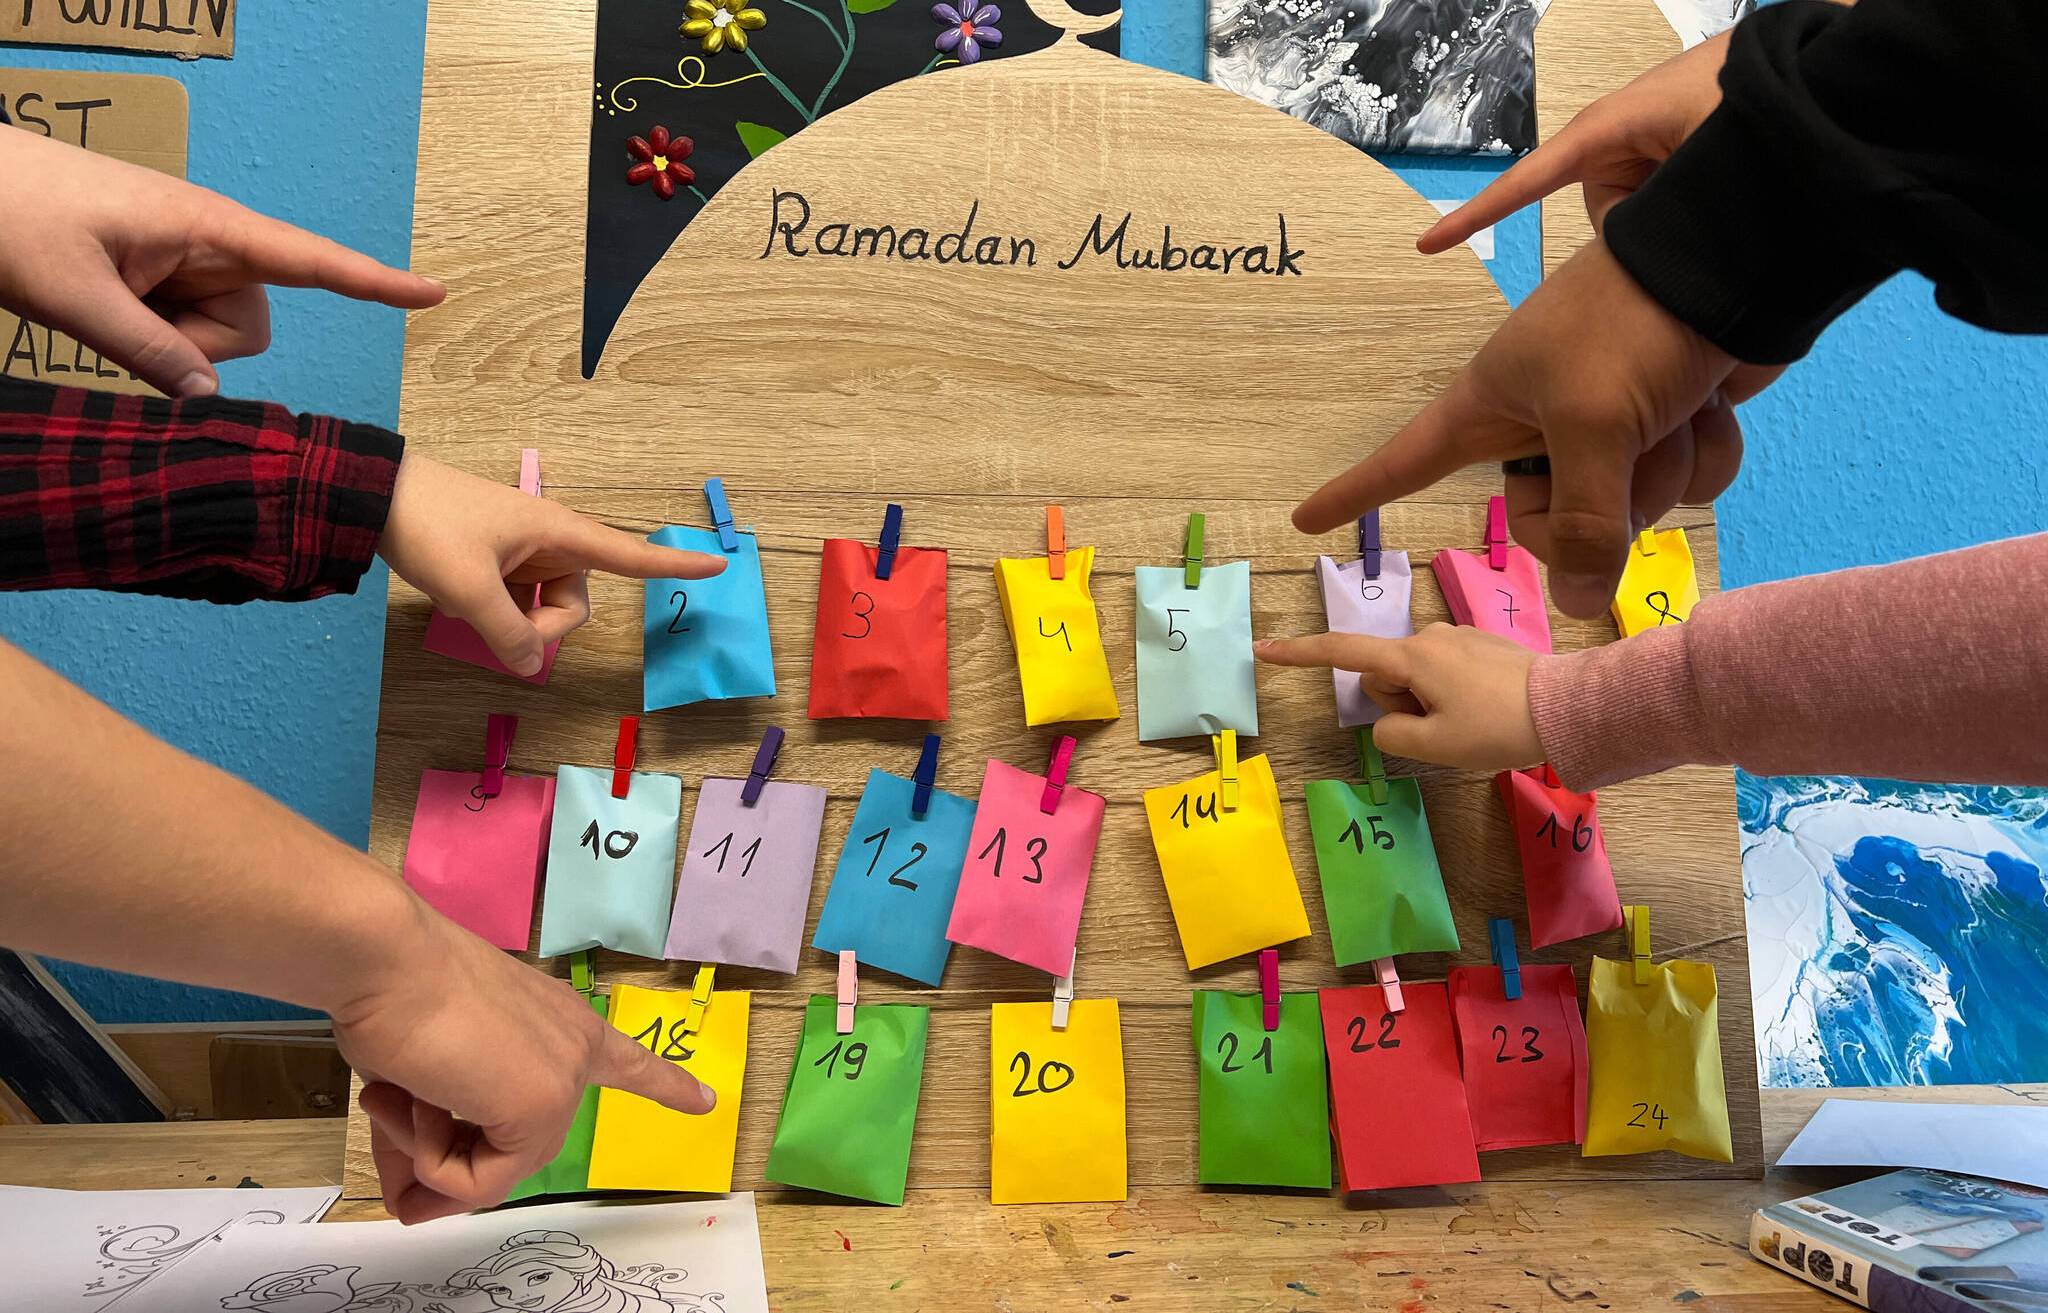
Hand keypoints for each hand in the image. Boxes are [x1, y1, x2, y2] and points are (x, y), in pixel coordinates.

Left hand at [0, 127, 442, 396]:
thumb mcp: (71, 293)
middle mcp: (207, 241)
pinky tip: (105, 298)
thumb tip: (209, 400)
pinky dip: (149, 331)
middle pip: (247, 326)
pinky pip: (182, 328)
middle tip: (119, 310)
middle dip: (195, 343)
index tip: (434, 294)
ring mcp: (183, 257)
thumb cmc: (9, 213)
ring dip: (165, 338)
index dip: (373, 282)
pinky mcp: (160, 272)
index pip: (309, 261)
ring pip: (214, 336)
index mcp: (206, 226)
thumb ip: (147, 354)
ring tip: (103, 296)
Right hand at [339, 897, 715, 1223]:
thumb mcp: (426, 1070)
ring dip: (424, 1152)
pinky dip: (430, 1161)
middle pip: (512, 1153)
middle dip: (437, 1166)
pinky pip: (479, 1182)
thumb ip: (435, 1127)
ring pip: (489, 1174)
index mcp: (557, 1022)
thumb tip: (414, 1200)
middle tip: (391, 1131)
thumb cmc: (396, 996)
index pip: (626, 1061)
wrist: (385, 959)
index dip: (664, 1084)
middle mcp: (573, 1048)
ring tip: (401, 1092)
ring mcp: (563, 1079)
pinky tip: (418, 1101)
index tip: (707, 1100)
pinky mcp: (540, 1105)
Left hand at [379, 453, 727, 675]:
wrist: (375, 496)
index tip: (719, 566)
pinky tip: (461, 596)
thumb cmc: (430, 528)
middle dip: (542, 626)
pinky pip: (518, 601)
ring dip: (514, 620)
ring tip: (468, 603)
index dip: (673, 566)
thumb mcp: (468, 590)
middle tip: (495, 623)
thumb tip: (532, 665)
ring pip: (544, 608)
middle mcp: (551, 542)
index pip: (629, 556)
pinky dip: (496, 610)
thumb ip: (507, 635)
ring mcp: (525, 553)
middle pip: (575, 603)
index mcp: (559, 533)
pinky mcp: (501, 562)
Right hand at [1255, 625, 1544, 770]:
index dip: (1299, 655)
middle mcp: (1428, 636)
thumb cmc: (1496, 728)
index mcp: (1411, 657)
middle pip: (1384, 675)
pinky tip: (1485, 708)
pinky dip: (1450, 694)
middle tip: (1442, 729)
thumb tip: (1392, 720)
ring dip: (1427, 702)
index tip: (1264, 651)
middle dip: (1399, 703)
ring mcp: (1455, 637)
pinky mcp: (1479, 644)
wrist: (1565, 709)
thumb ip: (1392, 733)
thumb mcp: (1434, 746)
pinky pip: (1443, 672)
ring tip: (1471, 721)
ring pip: (1415, 677)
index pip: (1341, 653)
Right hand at [1296, 238, 1752, 617]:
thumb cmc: (1631, 323)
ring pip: (1630, 504)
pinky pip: (1685, 479)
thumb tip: (1571, 604)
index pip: (1404, 460)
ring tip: (1679, 405)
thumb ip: (1582, 526)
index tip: (1304, 518)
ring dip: (1669, 465)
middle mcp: (1542, 419)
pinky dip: (1707, 449)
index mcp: (1492, 405)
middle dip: (1602, 499)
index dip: (1355, 492)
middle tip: (1623, 449)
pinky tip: (1712, 404)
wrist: (1730, 257)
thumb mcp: (1594, 426)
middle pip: (1546, 518)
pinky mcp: (1668, 420)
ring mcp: (1607, 422)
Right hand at [1418, 32, 1731, 252]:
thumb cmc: (1751, 92)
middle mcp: (1616, 145)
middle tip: (1702, 209)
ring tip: (1724, 190)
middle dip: (1644, 232)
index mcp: (1606, 129)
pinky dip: (1691, 215)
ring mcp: (1642, 156)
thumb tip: (1627, 254)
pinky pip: (1660, 214)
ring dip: (1676, 221)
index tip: (1428, 245)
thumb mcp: (1696, 158)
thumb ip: (1651, 215)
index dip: (1475, 216)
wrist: (1809, 75)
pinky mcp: (1666, 167)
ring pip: (1634, 224)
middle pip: (1604, 219)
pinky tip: (1726, 197)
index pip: (1525, 181)